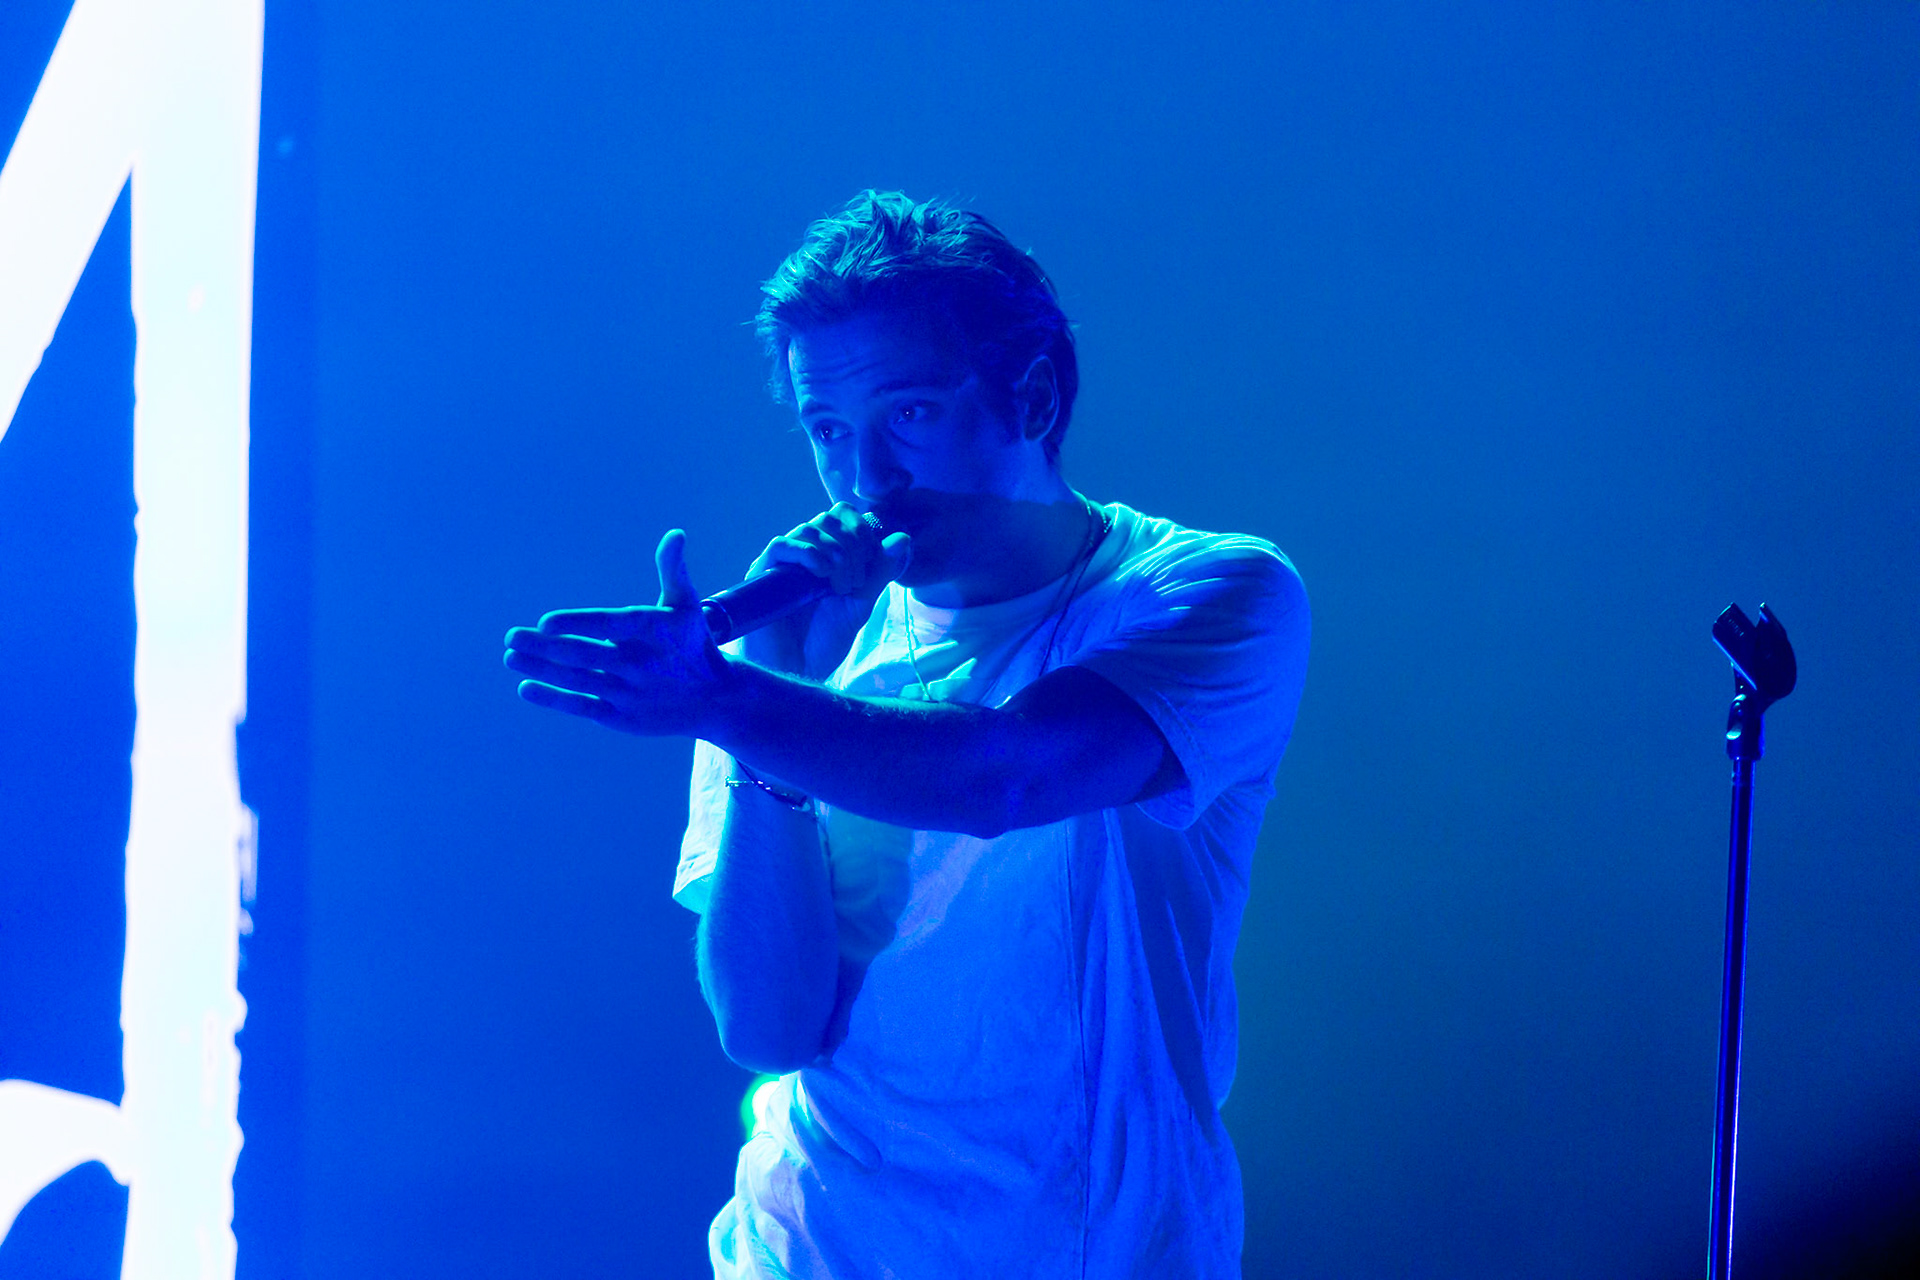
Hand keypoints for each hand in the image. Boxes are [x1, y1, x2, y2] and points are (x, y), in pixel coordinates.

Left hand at [504, 529, 730, 736]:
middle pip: (585, 656)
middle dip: (544, 648)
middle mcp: (639, 664)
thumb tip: (675, 534)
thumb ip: (672, 570)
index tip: (545, 623)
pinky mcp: (622, 717)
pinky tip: (526, 686)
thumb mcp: (686, 606)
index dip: (577, 624)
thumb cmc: (692, 643)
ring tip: (510, 657)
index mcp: (651, 632)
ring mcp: (629, 693)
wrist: (717, 698)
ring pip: (578, 681)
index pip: (609, 626)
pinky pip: (582, 707)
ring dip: (541, 670)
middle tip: (511, 636)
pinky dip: (554, 699)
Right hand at [738, 503, 912, 678]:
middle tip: (854, 583)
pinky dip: (807, 552)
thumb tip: (903, 537)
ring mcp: (783, 563)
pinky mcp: (762, 574)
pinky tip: (821, 573)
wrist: (798, 670)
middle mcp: (804, 553)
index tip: (870, 565)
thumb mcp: (861, 604)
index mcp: (828, 555)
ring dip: (834, 553)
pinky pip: (781, 545)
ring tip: (839, 587)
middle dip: (852, 546)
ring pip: (809, 529)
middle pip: (829, 518)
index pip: (844, 516)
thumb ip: (881, 571)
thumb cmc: (825, 640)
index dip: (862, 532)